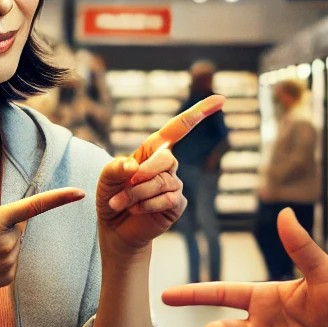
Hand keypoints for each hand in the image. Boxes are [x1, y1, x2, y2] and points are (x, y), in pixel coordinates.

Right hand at [0, 163, 83, 305]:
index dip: (59, 198)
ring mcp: (9, 263)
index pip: (34, 206)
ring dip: (0, 240)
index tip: (80, 193)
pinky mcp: (7, 278)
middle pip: (17, 223)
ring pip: (14, 241)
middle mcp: (8, 243)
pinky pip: (10, 259)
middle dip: (2, 222)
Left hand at [97, 95, 224, 252]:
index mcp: (153, 149)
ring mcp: (175, 183)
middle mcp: (167, 164)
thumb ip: (114, 169)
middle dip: (143, 174)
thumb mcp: (105, 179)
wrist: (116, 227)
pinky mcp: (177, 204)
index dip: (200, 112)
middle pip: (166, 159)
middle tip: (122, 187)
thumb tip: (133, 167)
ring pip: (161, 183)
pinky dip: (147, 205)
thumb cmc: (111, 196)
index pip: (179, 127)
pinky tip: (135, 211)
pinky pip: (167, 200)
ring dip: (136, 194)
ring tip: (118, 203)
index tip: (221, 99)